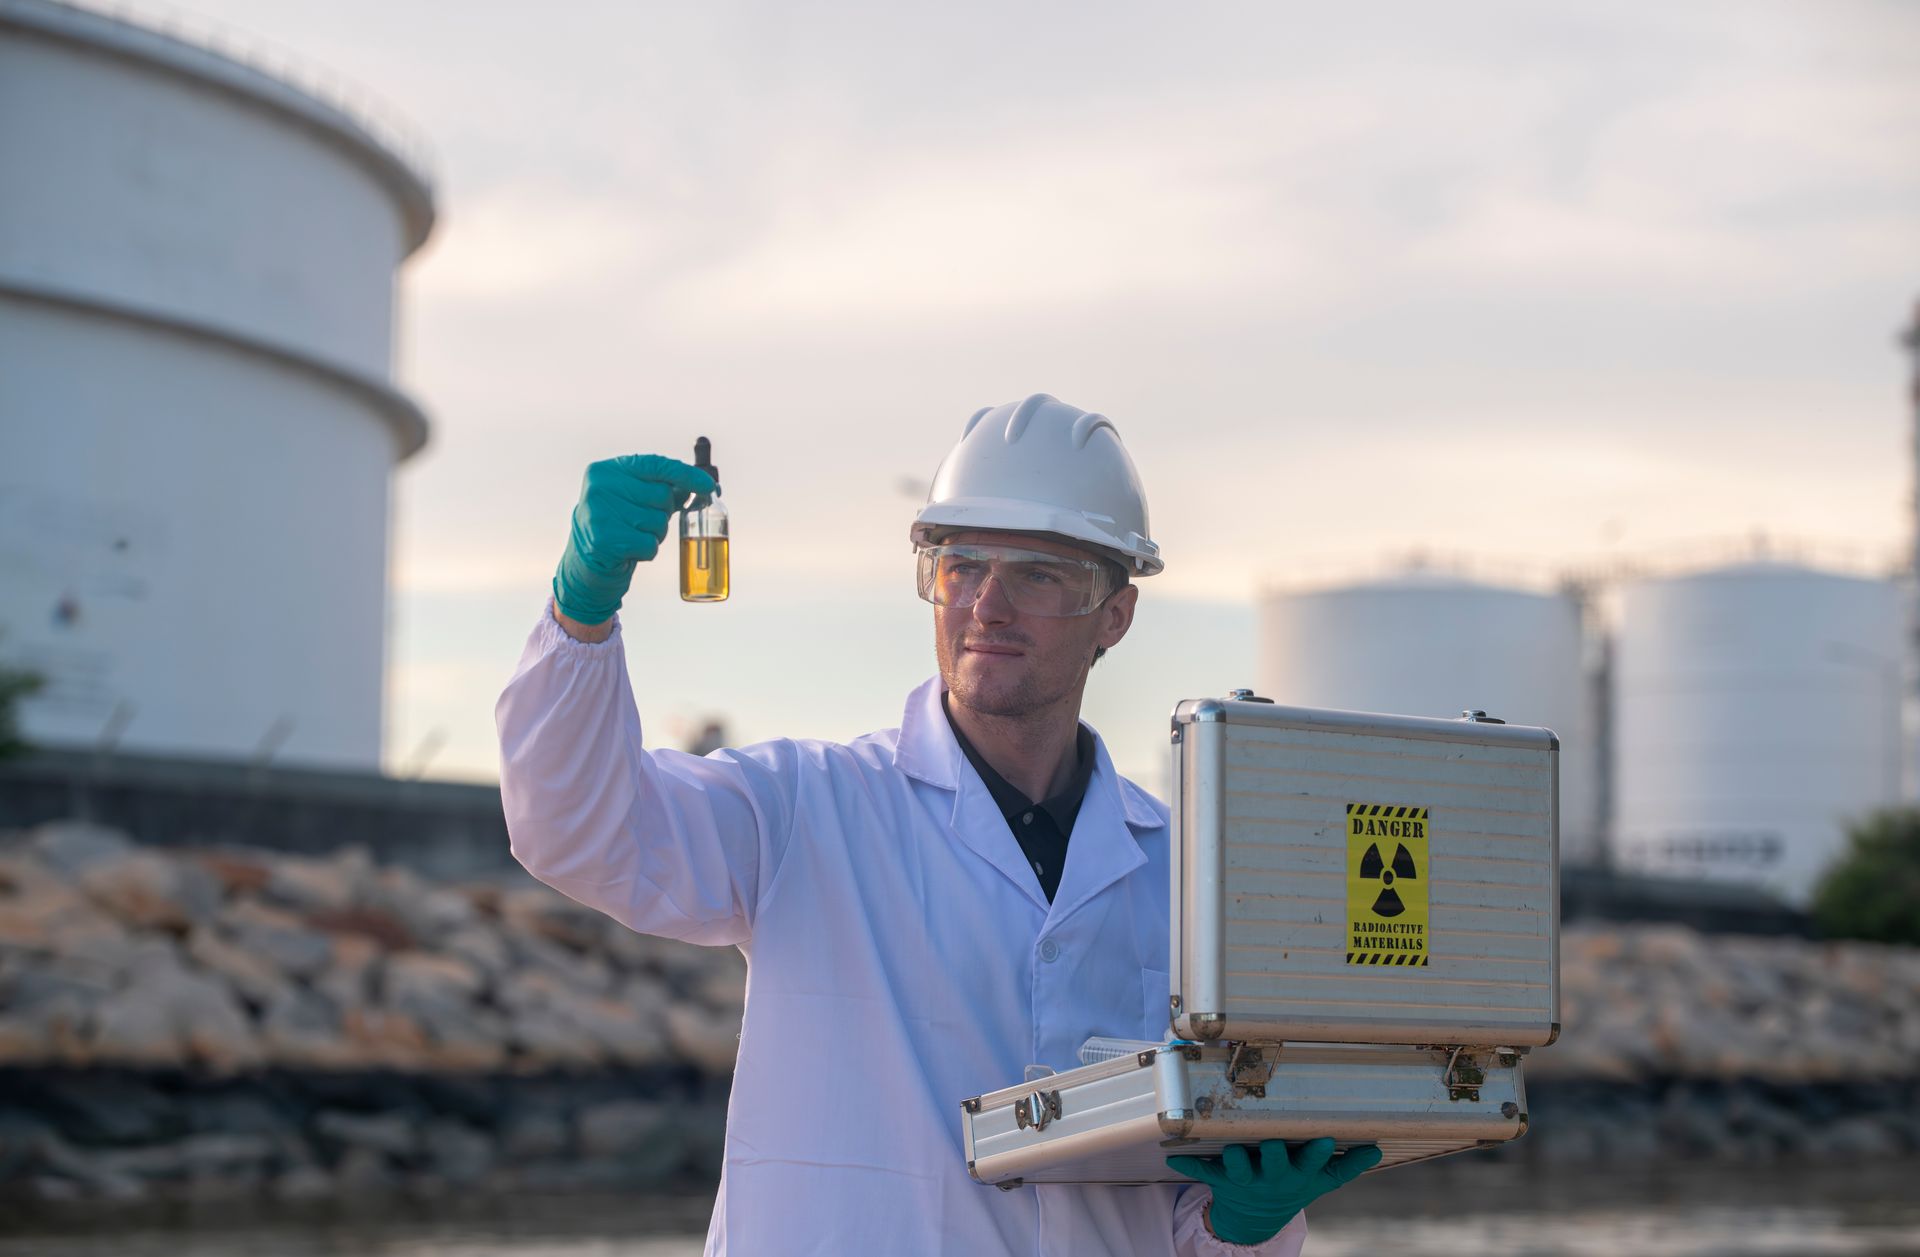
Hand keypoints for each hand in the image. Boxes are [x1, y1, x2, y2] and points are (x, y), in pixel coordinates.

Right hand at [552, 455, 714, 624]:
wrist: (586, 562)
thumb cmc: (618, 525)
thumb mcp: (636, 499)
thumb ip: (664, 488)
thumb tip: (705, 485)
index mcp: (608, 470)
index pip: (656, 465)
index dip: (686, 474)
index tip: (709, 485)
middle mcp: (600, 486)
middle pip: (662, 496)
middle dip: (662, 513)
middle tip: (641, 522)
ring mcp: (599, 512)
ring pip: (658, 522)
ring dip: (654, 534)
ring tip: (632, 535)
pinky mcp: (603, 540)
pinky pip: (649, 545)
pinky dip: (646, 551)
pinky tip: (628, 550)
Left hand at [1167, 1137, 1380, 1244]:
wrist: (1257, 1217)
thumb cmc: (1293, 1185)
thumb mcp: (1321, 1180)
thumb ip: (1348, 1164)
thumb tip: (1377, 1148)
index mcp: (1297, 1174)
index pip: (1311, 1163)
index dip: (1317, 1153)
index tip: (1324, 1138)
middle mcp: (1272, 1177)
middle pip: (1274, 1165)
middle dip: (1275, 1154)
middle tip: (1273, 1141)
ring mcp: (1245, 1179)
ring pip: (1239, 1169)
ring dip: (1234, 1159)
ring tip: (1231, 1147)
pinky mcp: (1220, 1179)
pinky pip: (1202, 1172)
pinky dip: (1187, 1165)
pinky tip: (1172, 1157)